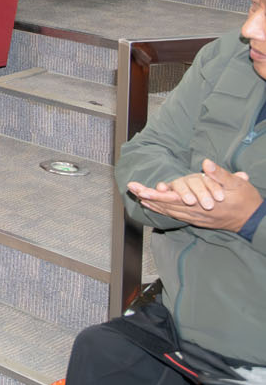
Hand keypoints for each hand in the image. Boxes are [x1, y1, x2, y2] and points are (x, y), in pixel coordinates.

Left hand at [129, 160, 262, 230]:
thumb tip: (206, 164)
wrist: (255, 220)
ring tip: (138, 194)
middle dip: (149, 196)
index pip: (175, 199)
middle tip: (132, 188)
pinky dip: (164, 210)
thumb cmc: (246, 200)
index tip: (142, 189)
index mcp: (203, 204)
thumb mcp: (237, 185)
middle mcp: (197, 213)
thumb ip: (220, 175)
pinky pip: (177, 215)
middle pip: (168, 205)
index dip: (157, 194)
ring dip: (153, 203)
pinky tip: (155, 205)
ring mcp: (197, 218)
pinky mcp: (198, 220)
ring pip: (170, 211)